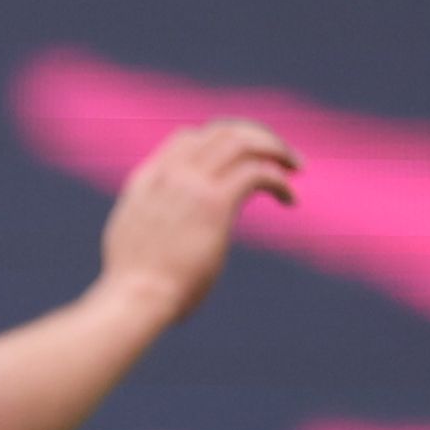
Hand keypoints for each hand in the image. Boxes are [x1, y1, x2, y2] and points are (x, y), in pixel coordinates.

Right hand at [97, 120, 300, 326]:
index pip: (188, 138)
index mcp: (146, 180)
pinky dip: (280, 181)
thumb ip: (152, 218)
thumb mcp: (133, 238)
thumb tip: (169, 226)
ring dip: (275, 149)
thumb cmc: (136, 285)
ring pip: (242, 141)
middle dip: (256, 137)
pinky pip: (258, 172)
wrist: (134, 298)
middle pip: (221, 130)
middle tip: (280, 156)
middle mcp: (169, 173)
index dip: (222, 142)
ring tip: (295, 167)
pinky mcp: (214, 202)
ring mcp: (191, 184)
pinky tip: (290, 200)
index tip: (243, 161)